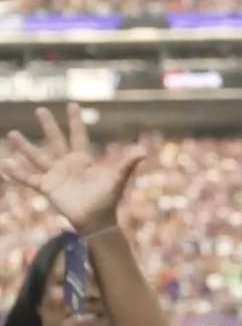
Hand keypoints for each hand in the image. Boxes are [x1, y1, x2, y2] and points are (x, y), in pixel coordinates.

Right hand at [1, 104, 144, 234]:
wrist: (97, 221)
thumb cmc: (108, 200)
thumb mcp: (117, 179)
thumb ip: (128, 164)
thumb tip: (144, 151)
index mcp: (84, 159)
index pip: (78, 135)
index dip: (75, 121)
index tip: (72, 105)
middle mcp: (68, 164)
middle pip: (55, 140)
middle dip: (48, 125)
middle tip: (40, 109)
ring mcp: (56, 175)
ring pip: (37, 157)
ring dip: (25, 146)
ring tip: (13, 134)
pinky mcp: (48, 188)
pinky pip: (30, 179)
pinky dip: (18, 173)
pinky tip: (6, 164)